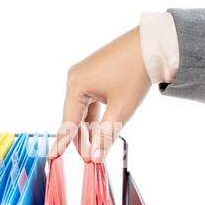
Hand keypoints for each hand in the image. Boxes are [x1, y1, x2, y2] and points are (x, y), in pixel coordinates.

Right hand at [49, 14, 177, 162]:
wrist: (151, 46)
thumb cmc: (135, 73)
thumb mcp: (121, 110)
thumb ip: (105, 136)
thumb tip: (95, 158)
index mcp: (76, 85)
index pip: (68, 121)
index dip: (62, 142)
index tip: (52, 157)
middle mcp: (75, 78)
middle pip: (74, 116)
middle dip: (81, 138)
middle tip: (90, 158)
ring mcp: (83, 74)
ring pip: (82, 109)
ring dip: (88, 128)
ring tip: (95, 147)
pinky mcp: (93, 73)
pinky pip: (89, 99)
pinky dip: (94, 115)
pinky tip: (99, 128)